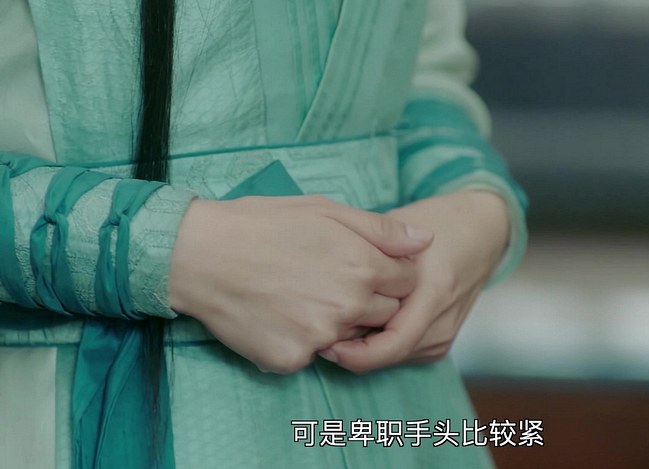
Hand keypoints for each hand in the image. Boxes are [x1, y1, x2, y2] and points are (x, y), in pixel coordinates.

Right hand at [167, 195, 433, 373]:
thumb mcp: (325, 210)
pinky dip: (302, 340)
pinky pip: (313, 356)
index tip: (363, 266)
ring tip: (304, 295)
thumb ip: (381, 230)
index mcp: (363, 267)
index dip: (390, 273)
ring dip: (339, 322)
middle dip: (370, 301)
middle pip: (386, 315)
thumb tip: (426, 241)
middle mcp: (349, 306)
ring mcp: (320, 337)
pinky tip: (280, 314)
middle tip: (330, 281)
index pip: (409, 283)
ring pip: (352, 338)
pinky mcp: (291, 359)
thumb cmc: (263, 224)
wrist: (199, 254)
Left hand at [320, 190, 509, 371]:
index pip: (392, 344)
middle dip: (351, 352)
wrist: (483, 233)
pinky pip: (404, 353)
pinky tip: (364, 325)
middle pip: (388, 355)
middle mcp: (442, 320)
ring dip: (364, 349)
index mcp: (433, 291)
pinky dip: (380, 345)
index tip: (326, 342)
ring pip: (394, 358)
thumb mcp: (400, 225)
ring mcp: (446, 334)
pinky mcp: (442, 341)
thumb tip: (329, 277)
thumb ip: (367, 247)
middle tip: (321, 334)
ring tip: (338, 326)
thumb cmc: (440, 223)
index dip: (354, 353)